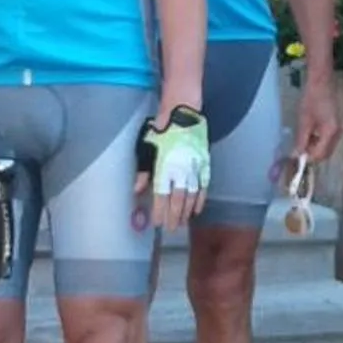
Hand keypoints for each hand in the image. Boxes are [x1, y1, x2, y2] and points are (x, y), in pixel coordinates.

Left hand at [136, 104, 210, 229]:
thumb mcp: (148, 148)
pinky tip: (197, 210)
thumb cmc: (162, 130)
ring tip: (182, 223)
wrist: (183, 113)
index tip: (157, 223)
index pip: (162, 195)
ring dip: (186, 211)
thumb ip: (144, 171)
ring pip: (191, 195)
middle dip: (174, 216)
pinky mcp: (205, 163)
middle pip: (177, 199)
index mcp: (165, 166)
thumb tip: (137, 190)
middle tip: (171, 229)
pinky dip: (201, 200)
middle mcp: (181, 169)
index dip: (160, 210)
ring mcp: (195, 167)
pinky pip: (204, 186)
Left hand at [291, 75, 341, 162]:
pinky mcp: (336, 126)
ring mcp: (338, 130)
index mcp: (330, 132)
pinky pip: (328, 140)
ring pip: (326, 148)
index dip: (308, 158)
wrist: (321, 83)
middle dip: (312, 154)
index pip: (320, 154)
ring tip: (303, 139)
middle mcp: (337, 133)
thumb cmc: (311, 100)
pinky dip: (318, 141)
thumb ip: (301, 140)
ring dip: (315, 148)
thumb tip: (296, 155)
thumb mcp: (304, 121)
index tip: (297, 156)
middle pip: (325, 153)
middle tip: (299, 148)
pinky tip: (310, 133)